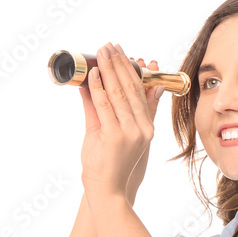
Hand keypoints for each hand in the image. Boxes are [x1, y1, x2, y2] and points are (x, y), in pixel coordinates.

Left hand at [79, 41, 164, 203]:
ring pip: (119, 94)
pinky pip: (105, 106)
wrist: (107, 190)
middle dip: (119, 64)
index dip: (132, 70)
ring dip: (109, 70)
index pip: (142, 92)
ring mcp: (130, 133)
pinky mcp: (115, 137)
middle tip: (109, 46)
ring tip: (101, 53)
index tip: (122, 53)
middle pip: (132, 89)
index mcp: (146, 127)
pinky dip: (98, 88)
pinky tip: (93, 75)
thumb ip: (102, 107)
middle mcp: (142, 129)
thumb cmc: (108, 164)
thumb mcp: (109, 132)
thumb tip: (91, 82)